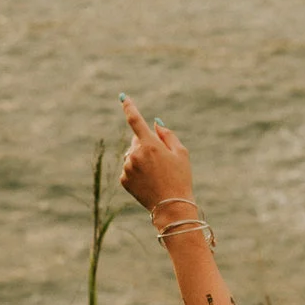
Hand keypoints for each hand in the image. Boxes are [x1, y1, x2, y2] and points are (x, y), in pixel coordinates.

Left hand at [119, 97, 195, 221]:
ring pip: (132, 155)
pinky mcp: (124, 180)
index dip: (129, 107)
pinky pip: (128, 169)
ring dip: (141, 159)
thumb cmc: (180, 178)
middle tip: (161, 160)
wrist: (171, 207)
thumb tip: (155, 123)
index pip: (135, 120)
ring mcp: (127, 168)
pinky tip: (148, 182)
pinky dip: (136, 172)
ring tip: (156, 174)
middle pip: (137, 140)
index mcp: (150, 145)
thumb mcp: (181, 153)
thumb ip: (167, 135)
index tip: (123, 97)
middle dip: (146, 143)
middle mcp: (135, 154)